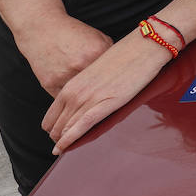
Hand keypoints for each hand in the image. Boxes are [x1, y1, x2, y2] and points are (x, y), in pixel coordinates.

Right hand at [13, 16, 111, 97]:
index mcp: (96, 51)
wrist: (42, 30)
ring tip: (91, 102)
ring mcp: (64, 76)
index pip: (113, 75)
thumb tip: (123, 70)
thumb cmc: (72, 33)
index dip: (117, 82)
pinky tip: (74, 100)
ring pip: (81, 98)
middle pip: (98, 88)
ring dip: (86, 101)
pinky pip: (65, 100)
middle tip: (107, 98)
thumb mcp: (97, 37)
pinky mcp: (50, 84)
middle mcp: (80, 64)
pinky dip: (70, 101)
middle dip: (103, 94)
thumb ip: (110, 53)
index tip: (120, 87)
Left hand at [41, 30, 170, 154]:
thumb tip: (89, 96)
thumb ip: (88, 86)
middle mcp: (76, 91)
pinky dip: (71, 138)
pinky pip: (83, 125)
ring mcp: (90, 97)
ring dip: (62, 141)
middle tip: (60, 145)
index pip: (52, 113)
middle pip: (57, 123)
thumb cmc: (125, 55)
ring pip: (67, 127)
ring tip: (61, 150)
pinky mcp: (106, 103)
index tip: (56, 134)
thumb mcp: (98, 71)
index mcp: (73, 83)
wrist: (143, 46)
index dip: (52, 126)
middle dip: (57, 136)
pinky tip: (64, 148)